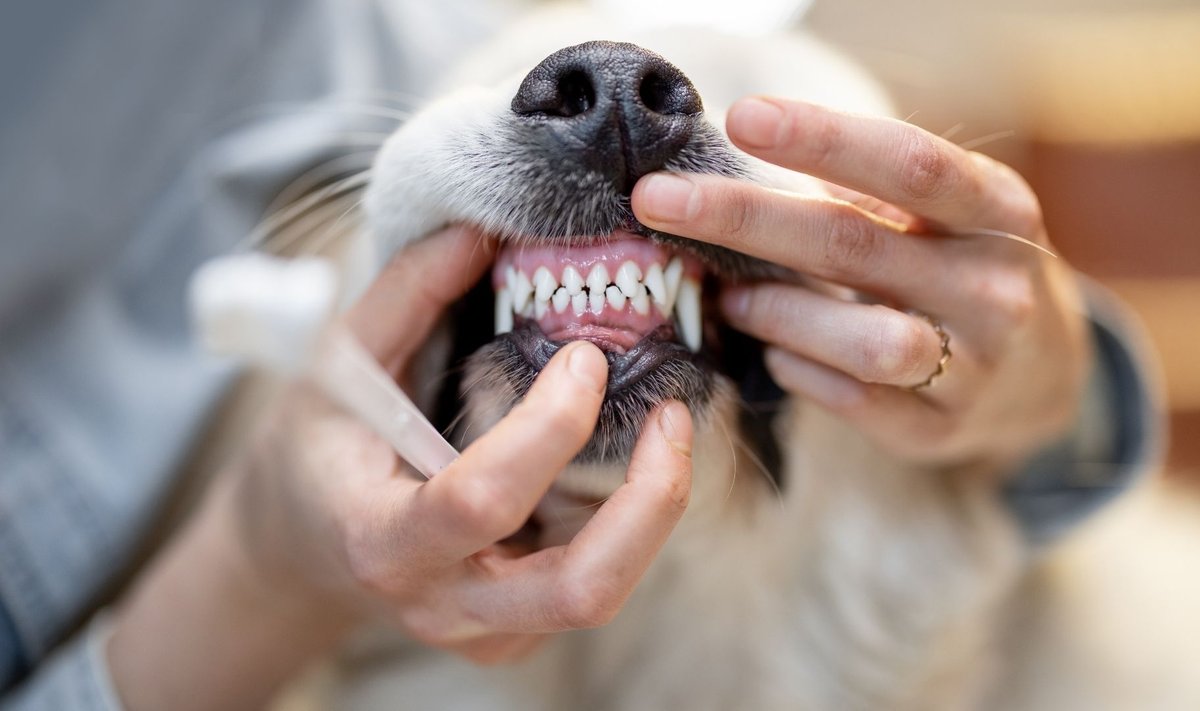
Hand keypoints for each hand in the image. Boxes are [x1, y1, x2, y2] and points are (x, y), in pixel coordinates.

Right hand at [232, 227, 693, 662]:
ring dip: (655, 511)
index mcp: (382, 539)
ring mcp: (486, 631)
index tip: (583, 357)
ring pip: (603, 594)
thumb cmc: (319, 450)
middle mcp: (442, 603)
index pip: (480, 501)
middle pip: (579, 589)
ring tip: (669, 430)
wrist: (303, 548)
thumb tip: (480, 231)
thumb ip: (406, 295)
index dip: (548, 427)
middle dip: (650, 501)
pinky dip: (629, 523)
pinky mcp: (518, 633)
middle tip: (673, 415)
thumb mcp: (338, 365)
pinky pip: (594, 584)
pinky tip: (624, 464)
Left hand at [632, 97, 1089, 470]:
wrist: (1045, 376)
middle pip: (854, 245)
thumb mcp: (946, 216)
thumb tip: (743, 164)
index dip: (824, 138)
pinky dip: (797, 371)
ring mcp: (975, 368)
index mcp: (999, 211)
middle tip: (658, 200)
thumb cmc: (964, 269)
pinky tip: (774, 352)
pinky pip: (853, 401)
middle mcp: (996, 287)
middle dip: (743, 219)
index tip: (741, 118)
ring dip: (775, 313)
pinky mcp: (940, 430)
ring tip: (729, 297)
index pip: (909, 164)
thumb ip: (868, 193)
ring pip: (861, 340)